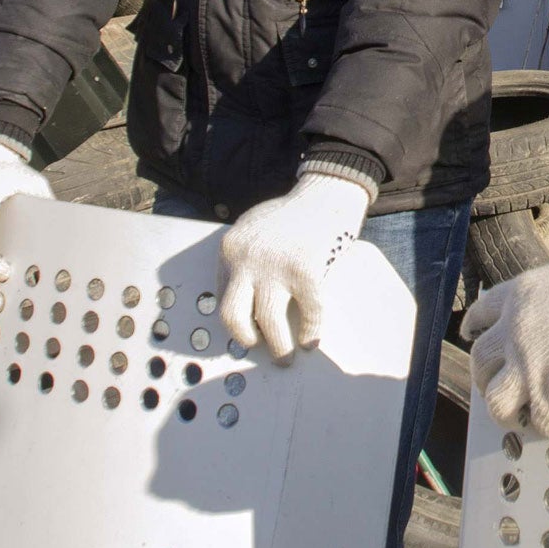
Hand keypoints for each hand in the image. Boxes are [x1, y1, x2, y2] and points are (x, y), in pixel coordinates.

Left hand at [219, 174, 371, 362]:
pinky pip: (308, 312)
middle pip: (231, 315)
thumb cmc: (293, 212)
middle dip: (245, 339)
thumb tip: (249, 300)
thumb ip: (246, 258)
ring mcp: (276, 266)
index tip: (246, 330)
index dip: (235, 318)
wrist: (327, 190)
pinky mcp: (306, 270)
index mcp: (230, 248)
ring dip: (278, 346)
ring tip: (286, 356)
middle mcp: (247, 258)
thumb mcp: (254, 229)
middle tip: (257, 348)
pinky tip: (311, 339)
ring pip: (268, 321)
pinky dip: (310, 331)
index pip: (221, 295)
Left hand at [462, 256, 548, 438]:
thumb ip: (546, 296)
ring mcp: (527, 367)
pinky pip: (541, 421)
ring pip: (496, 401)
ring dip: (505, 411)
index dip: (474, 327)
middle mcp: (513, 332)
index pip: (481, 313)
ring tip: (518, 416)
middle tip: (494, 385)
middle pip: (480, 362)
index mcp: (518, 298)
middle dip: (484, 377)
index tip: (472, 335)